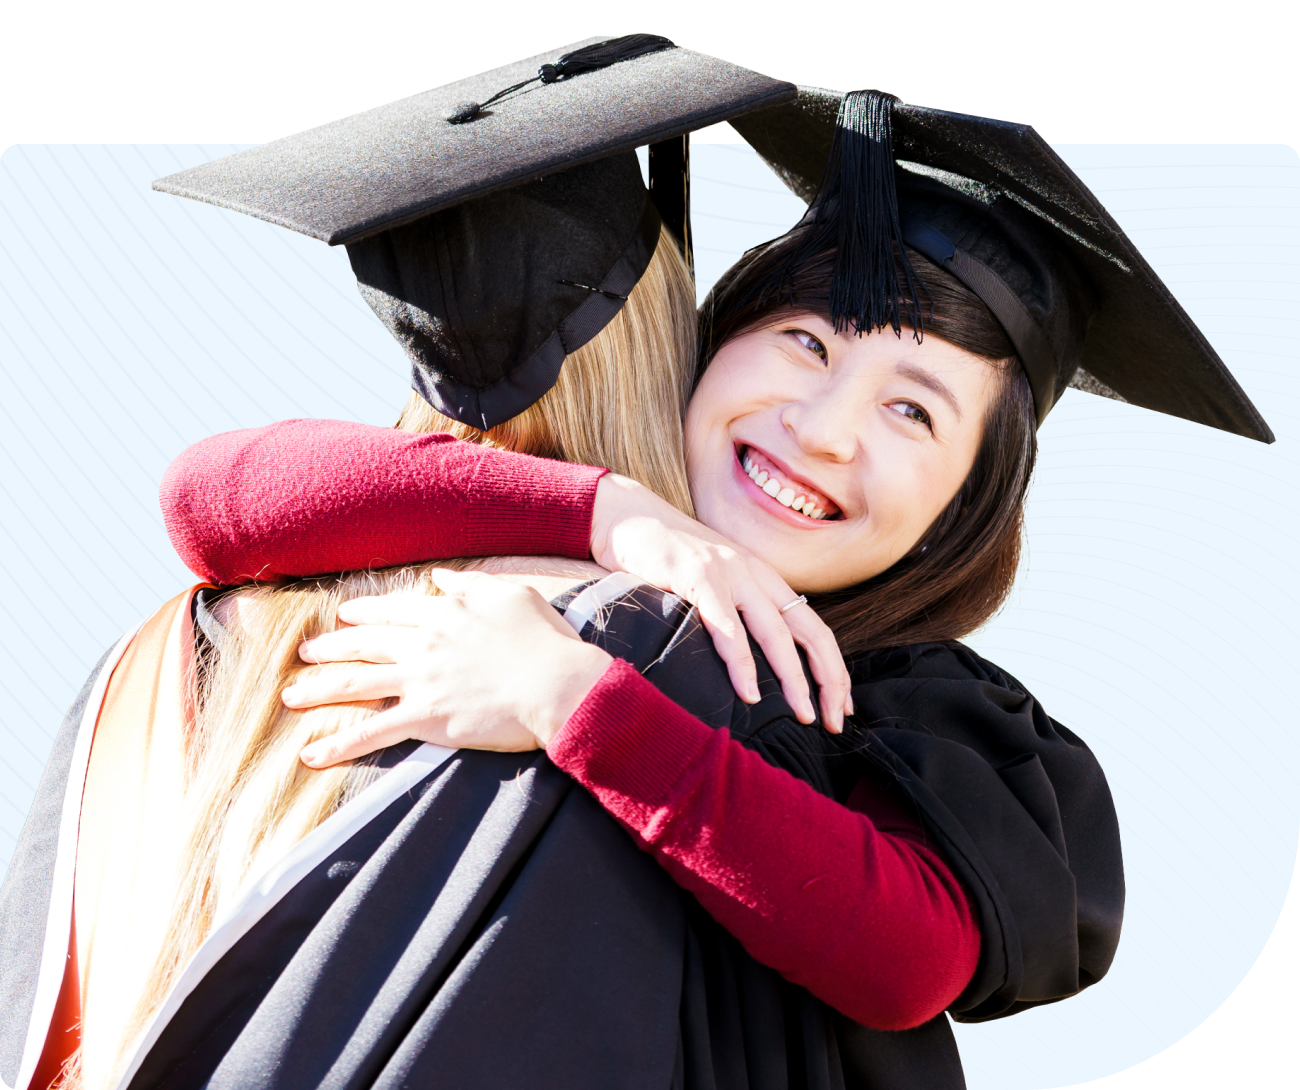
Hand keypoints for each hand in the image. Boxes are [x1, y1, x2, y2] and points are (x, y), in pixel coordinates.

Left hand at [287, 569, 611, 767]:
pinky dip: (338, 745)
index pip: (390, 610)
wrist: (558, 684)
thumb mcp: (511, 595)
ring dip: (317, 690)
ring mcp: (419, 681)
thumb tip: (438, 577)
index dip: (363, 613)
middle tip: (305, 654)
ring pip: (354, 683)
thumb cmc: (545, 640)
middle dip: (329, 648)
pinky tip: (310, 754)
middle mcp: (422, 643)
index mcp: (443, 612)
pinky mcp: (424, 719)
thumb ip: (470, 584)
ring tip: (291, 696)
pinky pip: (370, 732)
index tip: (344, 617)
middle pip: (362, 644)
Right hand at [590, 474, 851, 731]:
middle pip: (809, 632)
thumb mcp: (714, 586)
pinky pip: (726, 625)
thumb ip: (736, 616)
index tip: (840, 707)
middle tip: (832, 722)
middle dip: (828, 680)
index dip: (834, 669)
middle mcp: (756, 574)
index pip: (815, 628)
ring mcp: (729, 573)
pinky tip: (749, 693)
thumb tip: (755, 667)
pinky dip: (741, 662)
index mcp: (765, 580)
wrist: (628, 518)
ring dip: (793, 678)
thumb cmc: (668, 562)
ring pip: (775, 632)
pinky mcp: (698, 575)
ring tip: (802, 714)